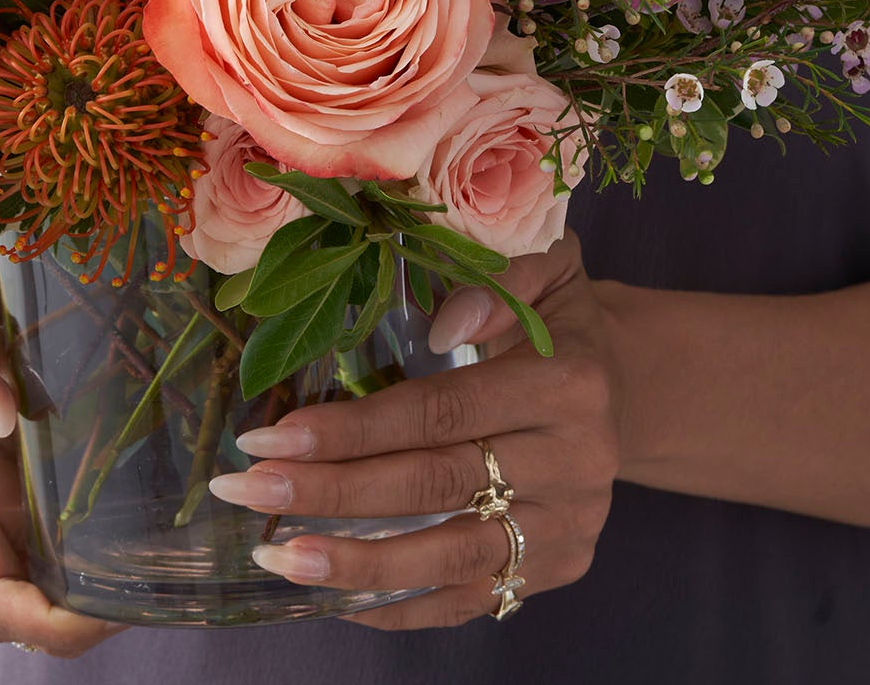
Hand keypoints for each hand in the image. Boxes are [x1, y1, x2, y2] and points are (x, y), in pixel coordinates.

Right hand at [0, 287, 123, 657]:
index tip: (110, 607)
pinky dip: (103, 567)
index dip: (45, 622)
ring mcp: (5, 524)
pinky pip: (64, 563)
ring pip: (47, 596)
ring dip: (99, 600)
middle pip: (23, 615)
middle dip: (86, 620)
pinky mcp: (33, 512)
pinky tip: (153, 542)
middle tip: (158, 590)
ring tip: (167, 572)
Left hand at [206, 232, 620, 628]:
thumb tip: (444, 322)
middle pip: (434, 487)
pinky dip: (401, 605)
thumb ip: (499, 276)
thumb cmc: (556, 315)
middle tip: (245, 493)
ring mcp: (569, 526)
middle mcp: (576, 464)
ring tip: (277, 558)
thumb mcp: (543, 265)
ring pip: (450, 559)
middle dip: (330, 494)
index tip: (271, 436)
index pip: (440, 414)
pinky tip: (333, 596)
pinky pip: (473, 599)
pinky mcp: (557, 567)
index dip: (353, 428)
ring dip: (355, 565)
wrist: (625, 384)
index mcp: (568, 384)